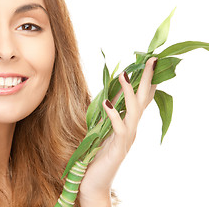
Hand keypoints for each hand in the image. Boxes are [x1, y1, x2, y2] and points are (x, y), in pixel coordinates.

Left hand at [79, 57, 157, 205]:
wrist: (92, 182)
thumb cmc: (95, 156)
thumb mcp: (101, 130)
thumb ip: (107, 115)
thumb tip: (108, 96)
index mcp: (127, 124)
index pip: (140, 99)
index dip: (145, 81)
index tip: (148, 62)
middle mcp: (131, 129)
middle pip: (142, 101)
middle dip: (147, 80)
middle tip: (151, 60)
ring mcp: (126, 139)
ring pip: (133, 112)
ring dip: (129, 92)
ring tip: (124, 74)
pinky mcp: (118, 148)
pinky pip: (119, 128)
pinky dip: (114, 114)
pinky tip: (107, 103)